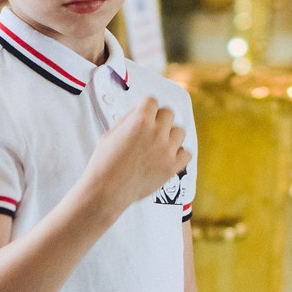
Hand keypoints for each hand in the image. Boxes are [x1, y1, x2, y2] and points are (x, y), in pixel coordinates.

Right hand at [82, 97, 188, 215]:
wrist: (107, 190)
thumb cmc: (105, 164)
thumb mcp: (111, 133)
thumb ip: (129, 119)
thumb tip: (139, 112)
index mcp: (139, 120)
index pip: (152, 101)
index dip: (146, 108)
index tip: (144, 113)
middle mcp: (156, 132)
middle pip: (168, 113)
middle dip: (159, 119)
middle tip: (150, 130)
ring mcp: (167, 150)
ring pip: (180, 131)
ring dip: (170, 135)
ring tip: (159, 144)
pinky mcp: (172, 167)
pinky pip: (186, 153)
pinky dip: (179, 154)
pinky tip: (167, 157)